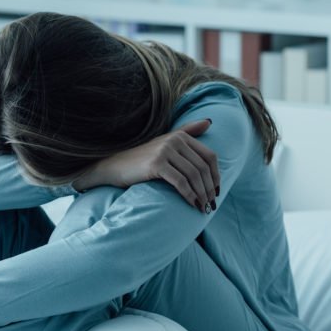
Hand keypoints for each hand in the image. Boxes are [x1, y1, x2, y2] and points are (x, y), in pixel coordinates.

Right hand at [72, 120, 219, 212]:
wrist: (113, 167)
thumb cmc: (141, 159)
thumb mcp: (164, 142)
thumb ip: (186, 131)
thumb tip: (209, 122)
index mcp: (180, 136)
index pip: (209, 156)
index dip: (216, 176)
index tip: (216, 191)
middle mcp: (174, 140)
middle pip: (202, 168)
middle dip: (209, 189)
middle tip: (211, 205)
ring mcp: (165, 151)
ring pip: (193, 176)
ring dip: (201, 194)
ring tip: (203, 208)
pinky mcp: (156, 164)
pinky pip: (181, 182)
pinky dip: (189, 195)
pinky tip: (192, 204)